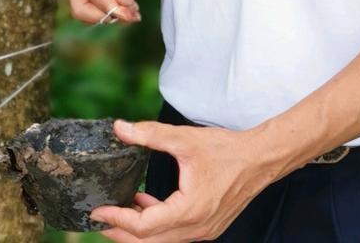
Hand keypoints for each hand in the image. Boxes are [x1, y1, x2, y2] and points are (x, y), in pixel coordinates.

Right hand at [62, 0, 147, 24]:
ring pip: (81, 11)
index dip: (108, 5)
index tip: (128, 15)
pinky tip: (123, 7)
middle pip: (79, 5)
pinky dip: (104, 13)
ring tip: (131, 10)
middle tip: (131, 15)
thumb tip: (122, 3)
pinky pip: (87, 9)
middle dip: (105, 15)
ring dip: (106, 16)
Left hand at [89, 119, 276, 241]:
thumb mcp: (185, 139)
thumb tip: (121, 128)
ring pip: (162, 241)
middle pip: (149, 241)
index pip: (143, 226)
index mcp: (189, 210)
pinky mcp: (208, 227)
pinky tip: (148, 203)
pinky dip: (158, 225)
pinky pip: (175, 234)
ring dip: (139, 230)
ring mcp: (204, 231)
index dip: (117, 218)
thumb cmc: (227, 150)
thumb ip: (151, 134)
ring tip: (120, 211)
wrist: (261, 159)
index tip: (98, 210)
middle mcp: (196, 228)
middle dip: (121, 232)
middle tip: (100, 220)